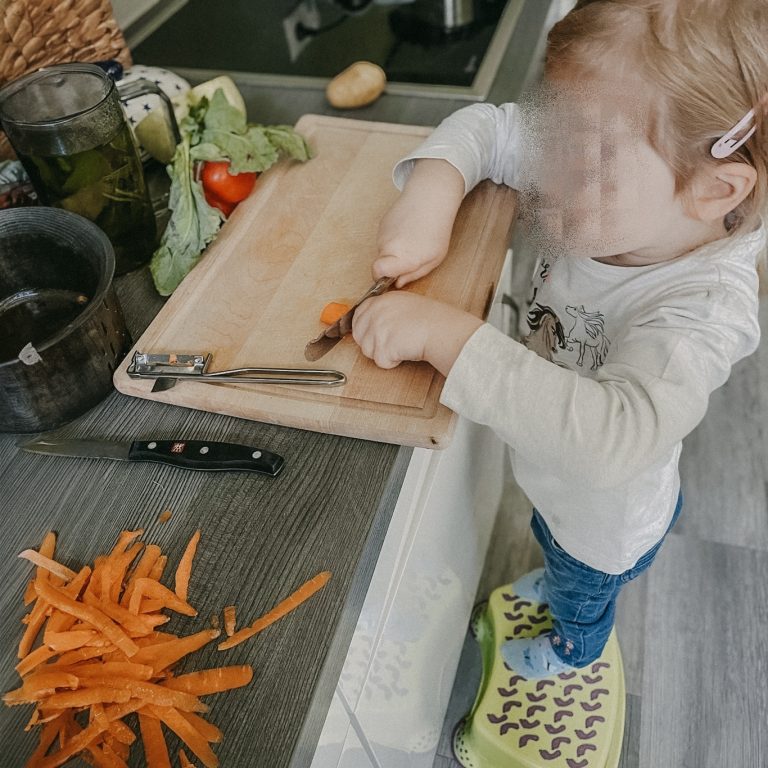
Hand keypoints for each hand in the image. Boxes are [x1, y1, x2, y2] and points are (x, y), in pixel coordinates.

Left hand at [352, 291, 482, 375]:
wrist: (441, 329)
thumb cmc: (432, 320)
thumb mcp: (405, 304)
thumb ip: (386, 310)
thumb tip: (372, 324)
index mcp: (381, 300)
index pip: (358, 315)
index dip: (364, 329)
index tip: (373, 336)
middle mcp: (376, 312)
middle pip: (359, 335)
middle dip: (372, 343)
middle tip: (391, 343)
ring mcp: (377, 329)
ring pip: (367, 351)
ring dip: (383, 353)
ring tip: (402, 345)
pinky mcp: (382, 346)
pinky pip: (380, 362)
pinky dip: (392, 362)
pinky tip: (405, 352)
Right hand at [373, 159, 464, 287]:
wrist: (430, 198)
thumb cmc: (437, 229)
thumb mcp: (434, 259)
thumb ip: (414, 275)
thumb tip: (398, 283)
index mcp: (402, 258)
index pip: (377, 273)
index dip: (380, 278)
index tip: (389, 277)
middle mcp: (388, 247)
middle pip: (380, 263)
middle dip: (392, 264)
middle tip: (411, 255)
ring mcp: (382, 233)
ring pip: (383, 250)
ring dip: (394, 250)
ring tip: (412, 239)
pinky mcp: (382, 223)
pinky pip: (384, 238)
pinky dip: (394, 238)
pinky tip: (408, 230)